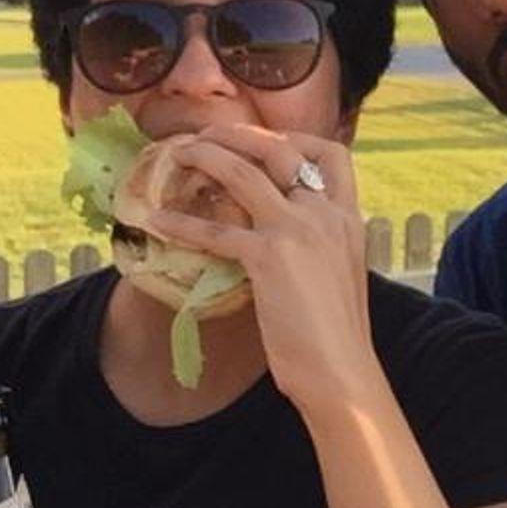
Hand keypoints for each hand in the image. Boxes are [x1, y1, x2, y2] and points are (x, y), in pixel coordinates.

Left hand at [144, 124, 379, 410]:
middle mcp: (326, 214)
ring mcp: (297, 231)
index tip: (267, 141)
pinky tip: (157, 220)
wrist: (343, 373)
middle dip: (239, 134)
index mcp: (349, 218)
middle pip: (280, 148)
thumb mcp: (341, 274)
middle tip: (207, 136)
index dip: (297, 138)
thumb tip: (290, 239)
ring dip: (206, 157)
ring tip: (179, 155)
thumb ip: (321, 245)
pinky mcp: (269, 257)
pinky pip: (216, 229)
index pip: (333, 154)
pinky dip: (182, 221)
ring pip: (244, 172)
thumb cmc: (339, 336)